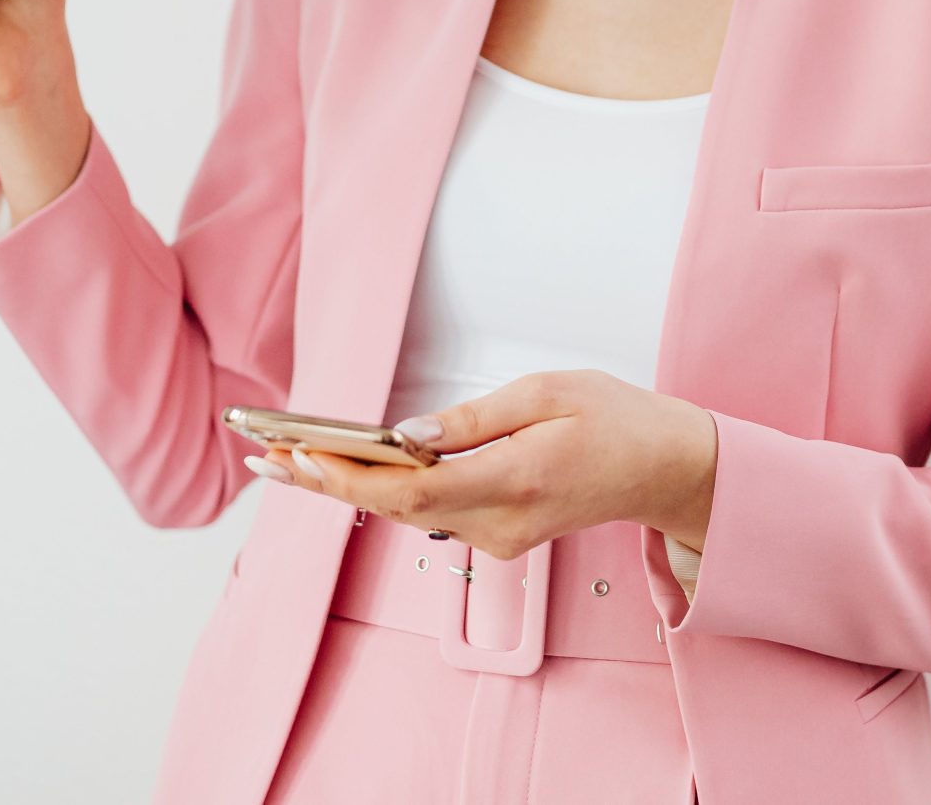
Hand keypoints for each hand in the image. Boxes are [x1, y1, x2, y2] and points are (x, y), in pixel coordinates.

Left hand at [249, 370, 717, 560]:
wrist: (665, 468)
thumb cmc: (614, 418)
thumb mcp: (549, 392)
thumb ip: (475, 419)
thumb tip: (408, 433)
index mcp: (516, 479)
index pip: (414, 489)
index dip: (351, 477)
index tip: (302, 458)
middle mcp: (502, 522)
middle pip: (398, 508)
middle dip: (328, 482)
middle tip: (265, 456)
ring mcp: (501, 538)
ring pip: (410, 514)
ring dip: (349, 488)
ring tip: (288, 460)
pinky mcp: (500, 535)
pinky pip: (432, 514)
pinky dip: (386, 492)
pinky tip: (349, 471)